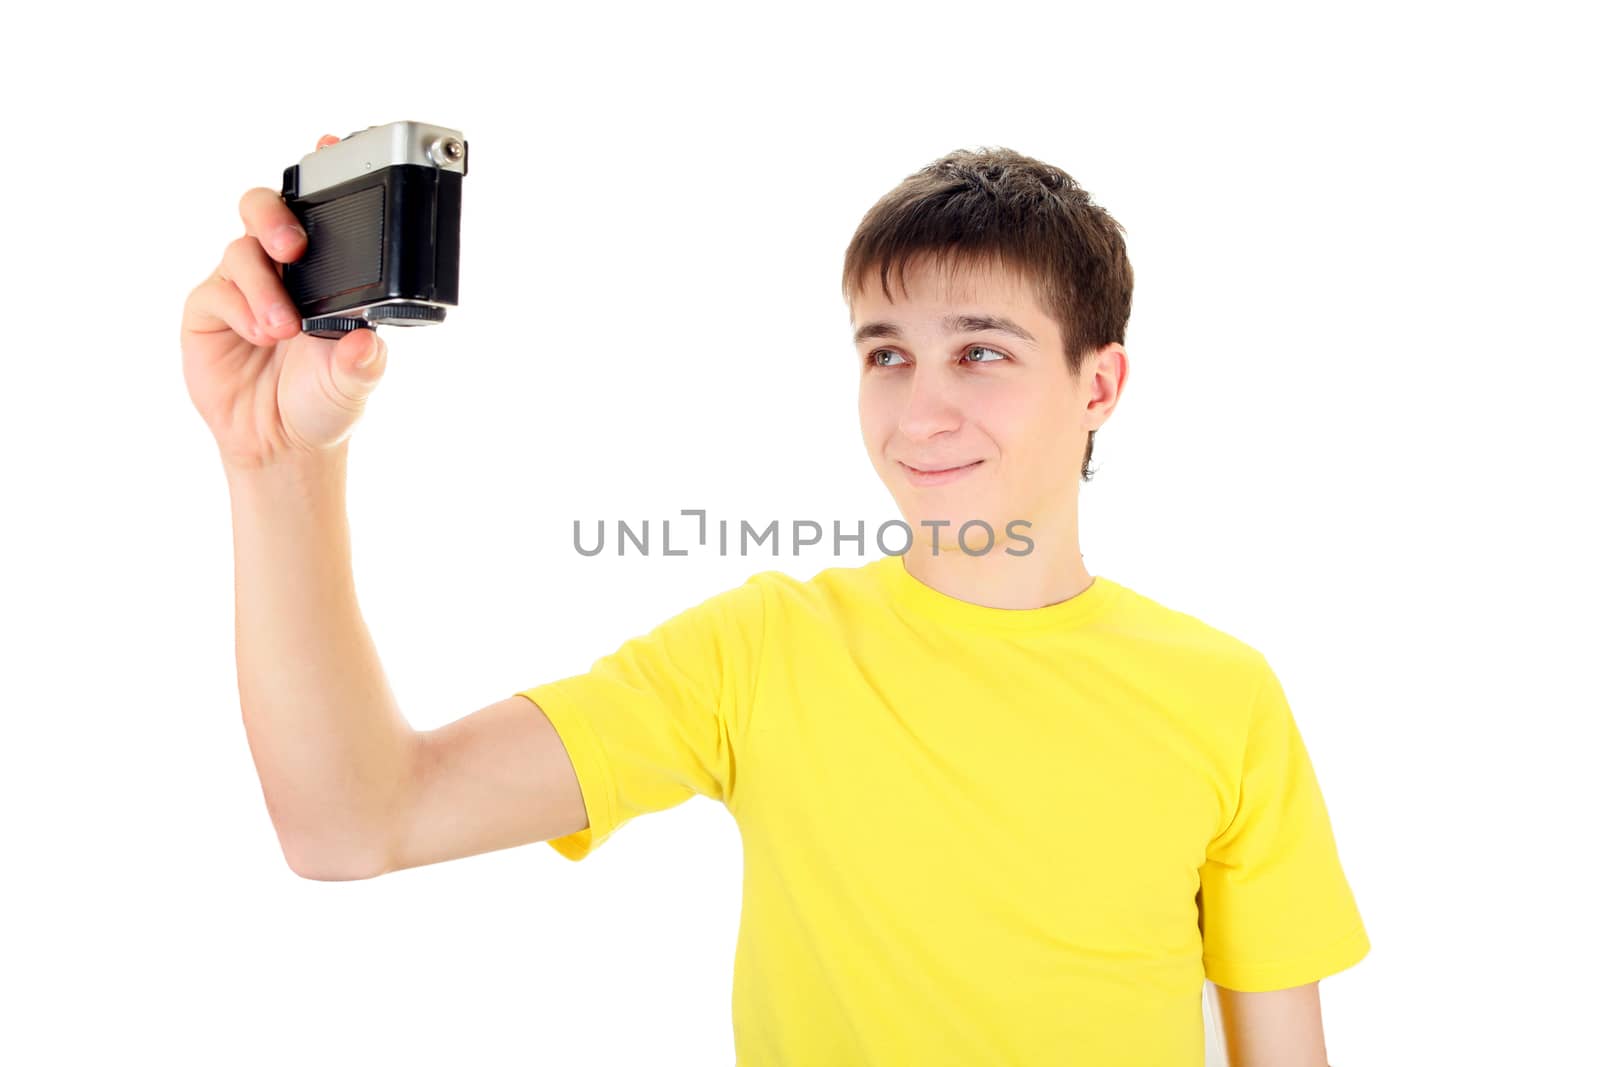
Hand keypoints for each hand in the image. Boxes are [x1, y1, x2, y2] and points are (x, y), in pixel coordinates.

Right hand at [181, 133, 387, 470]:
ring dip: (263, 285)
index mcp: (329, 273)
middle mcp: (284, 269)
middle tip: (293, 247)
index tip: (332, 144)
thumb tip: (367, 342)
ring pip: (242, 250)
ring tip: (281, 329)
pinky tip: (259, 336)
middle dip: (276, 216)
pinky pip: (217, 288)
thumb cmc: (324, 401)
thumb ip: (364, 361)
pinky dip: (239, 308)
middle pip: (267, 209)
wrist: (281, 445)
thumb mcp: (354, 383)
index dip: (324, 170)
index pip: (324, 212)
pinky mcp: (210, 308)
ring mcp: (244, 284)